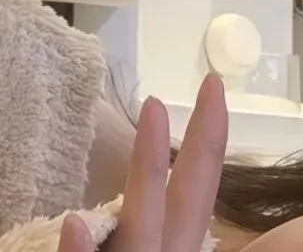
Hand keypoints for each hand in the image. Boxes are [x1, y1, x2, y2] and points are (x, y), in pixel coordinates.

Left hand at [59, 75, 226, 251]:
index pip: (199, 191)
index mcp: (179, 248)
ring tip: (155, 108)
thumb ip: (171, 229)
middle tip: (211, 82)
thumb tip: (174, 200)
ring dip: (148, 166)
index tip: (214, 88)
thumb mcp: (168, 248)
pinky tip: (73, 223)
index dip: (211, 140)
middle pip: (186, 197)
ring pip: (141, 225)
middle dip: (200, 142)